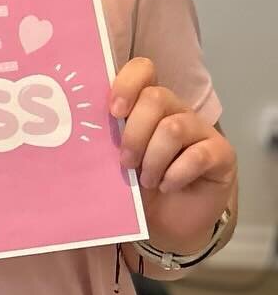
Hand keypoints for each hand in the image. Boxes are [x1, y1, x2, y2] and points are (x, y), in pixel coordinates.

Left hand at [109, 57, 235, 251]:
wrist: (167, 224)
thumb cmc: (137, 188)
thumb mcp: (114, 161)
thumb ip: (104, 139)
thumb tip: (74, 127)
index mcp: (147, 105)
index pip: (143, 70)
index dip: (127, 84)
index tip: (113, 112)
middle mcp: (176, 110)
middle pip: (156, 98)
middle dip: (134, 133)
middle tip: (126, 163)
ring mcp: (201, 130)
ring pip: (174, 127)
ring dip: (153, 158)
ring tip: (147, 181)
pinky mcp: (222, 154)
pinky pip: (199, 155)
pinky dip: (176, 174)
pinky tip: (168, 186)